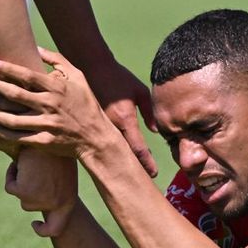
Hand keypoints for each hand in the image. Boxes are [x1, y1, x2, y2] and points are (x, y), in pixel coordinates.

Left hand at [0, 47, 118, 160]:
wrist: (96, 138)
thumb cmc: (87, 104)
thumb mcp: (79, 78)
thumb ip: (58, 61)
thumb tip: (37, 48)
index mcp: (57, 88)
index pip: (27, 76)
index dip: (7, 69)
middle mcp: (50, 105)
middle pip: (14, 93)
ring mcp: (46, 124)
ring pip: (11, 118)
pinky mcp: (43, 141)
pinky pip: (16, 137)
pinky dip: (1, 132)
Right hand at [6, 148, 77, 236]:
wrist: (56, 134)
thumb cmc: (59, 151)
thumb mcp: (62, 172)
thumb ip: (52, 188)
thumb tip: (31, 202)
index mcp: (68, 201)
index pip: (55, 228)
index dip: (44, 231)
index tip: (36, 225)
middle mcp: (56, 204)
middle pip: (30, 206)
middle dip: (30, 190)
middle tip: (38, 172)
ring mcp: (40, 200)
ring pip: (21, 196)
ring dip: (23, 181)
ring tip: (34, 164)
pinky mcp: (24, 191)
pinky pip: (11, 187)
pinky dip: (12, 175)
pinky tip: (22, 162)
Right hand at [84, 61, 157, 176]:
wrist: (91, 67)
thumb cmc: (118, 77)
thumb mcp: (139, 91)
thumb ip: (149, 112)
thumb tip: (155, 132)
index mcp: (125, 119)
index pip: (138, 147)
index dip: (147, 162)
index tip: (153, 174)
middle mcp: (111, 126)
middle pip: (124, 154)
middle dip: (135, 167)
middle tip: (144, 179)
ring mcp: (99, 126)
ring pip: (112, 149)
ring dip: (122, 161)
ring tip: (131, 173)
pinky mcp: (91, 124)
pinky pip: (102, 141)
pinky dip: (110, 150)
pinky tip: (114, 158)